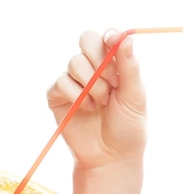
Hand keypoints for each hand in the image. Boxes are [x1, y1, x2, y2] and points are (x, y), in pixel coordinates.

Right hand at [47, 30, 146, 170]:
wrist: (112, 157)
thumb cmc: (128, 127)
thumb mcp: (135, 96)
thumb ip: (130, 67)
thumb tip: (127, 38)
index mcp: (114, 65)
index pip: (107, 37)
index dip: (109, 36)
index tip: (113, 41)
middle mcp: (93, 68)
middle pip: (86, 39)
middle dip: (99, 58)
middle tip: (113, 82)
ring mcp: (74, 81)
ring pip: (74, 62)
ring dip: (92, 82)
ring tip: (102, 102)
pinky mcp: (57, 96)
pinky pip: (61, 82)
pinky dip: (76, 95)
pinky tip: (87, 109)